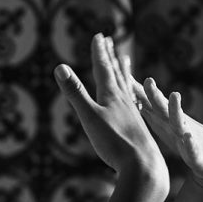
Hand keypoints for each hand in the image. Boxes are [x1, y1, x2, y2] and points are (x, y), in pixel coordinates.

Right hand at [54, 33, 166, 181]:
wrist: (143, 166)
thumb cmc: (114, 142)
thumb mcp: (89, 116)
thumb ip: (75, 92)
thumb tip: (59, 66)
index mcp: (111, 95)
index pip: (104, 68)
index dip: (99, 52)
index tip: (99, 35)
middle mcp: (123, 101)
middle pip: (116, 73)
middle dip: (110, 56)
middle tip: (110, 40)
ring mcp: (131, 113)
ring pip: (126, 87)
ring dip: (123, 72)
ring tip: (125, 61)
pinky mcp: (135, 127)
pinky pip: (132, 104)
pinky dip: (130, 95)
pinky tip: (132, 99)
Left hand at [109, 39, 202, 189]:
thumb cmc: (183, 138)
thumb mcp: (164, 124)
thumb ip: (148, 111)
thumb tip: (127, 100)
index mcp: (164, 118)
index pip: (148, 101)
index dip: (136, 89)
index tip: (124, 74)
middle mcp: (175, 123)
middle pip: (162, 106)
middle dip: (155, 93)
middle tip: (148, 80)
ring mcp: (186, 136)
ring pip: (179, 121)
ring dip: (176, 109)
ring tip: (175, 95)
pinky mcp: (195, 153)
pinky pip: (192, 147)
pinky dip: (189, 143)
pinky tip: (187, 137)